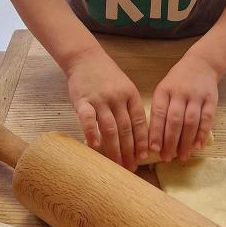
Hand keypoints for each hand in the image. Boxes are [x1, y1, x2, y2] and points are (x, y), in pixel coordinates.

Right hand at [66, 46, 148, 169]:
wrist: (85, 57)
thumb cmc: (106, 75)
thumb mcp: (124, 87)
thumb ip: (129, 107)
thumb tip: (136, 135)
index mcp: (131, 95)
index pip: (139, 122)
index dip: (141, 141)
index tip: (143, 157)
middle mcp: (117, 98)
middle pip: (126, 129)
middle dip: (129, 151)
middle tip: (130, 168)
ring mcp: (100, 99)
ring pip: (110, 128)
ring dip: (114, 149)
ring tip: (116, 165)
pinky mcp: (82, 100)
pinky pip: (88, 118)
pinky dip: (91, 132)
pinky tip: (94, 145)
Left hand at [149, 52, 217, 161]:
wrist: (201, 64)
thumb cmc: (178, 81)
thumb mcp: (164, 89)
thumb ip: (160, 110)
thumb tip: (155, 139)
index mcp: (164, 90)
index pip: (159, 113)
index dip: (156, 132)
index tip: (154, 149)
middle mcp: (180, 92)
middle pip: (175, 120)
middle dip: (170, 141)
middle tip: (167, 157)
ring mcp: (196, 95)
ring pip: (191, 122)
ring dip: (186, 141)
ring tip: (182, 156)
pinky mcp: (211, 99)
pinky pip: (207, 119)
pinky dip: (202, 134)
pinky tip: (197, 146)